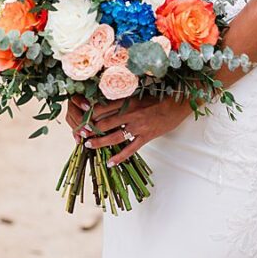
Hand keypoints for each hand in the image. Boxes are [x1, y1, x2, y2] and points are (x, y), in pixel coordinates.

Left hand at [66, 92, 191, 165]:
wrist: (177, 105)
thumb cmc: (157, 98)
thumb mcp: (137, 94)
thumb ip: (123, 99)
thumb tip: (106, 102)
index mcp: (127, 101)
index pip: (102, 107)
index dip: (89, 113)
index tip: (79, 115)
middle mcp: (130, 114)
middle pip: (104, 123)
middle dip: (90, 129)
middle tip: (79, 134)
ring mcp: (138, 127)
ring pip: (114, 137)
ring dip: (100, 142)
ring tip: (89, 145)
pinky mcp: (146, 137)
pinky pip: (130, 149)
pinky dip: (119, 157)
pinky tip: (110, 163)